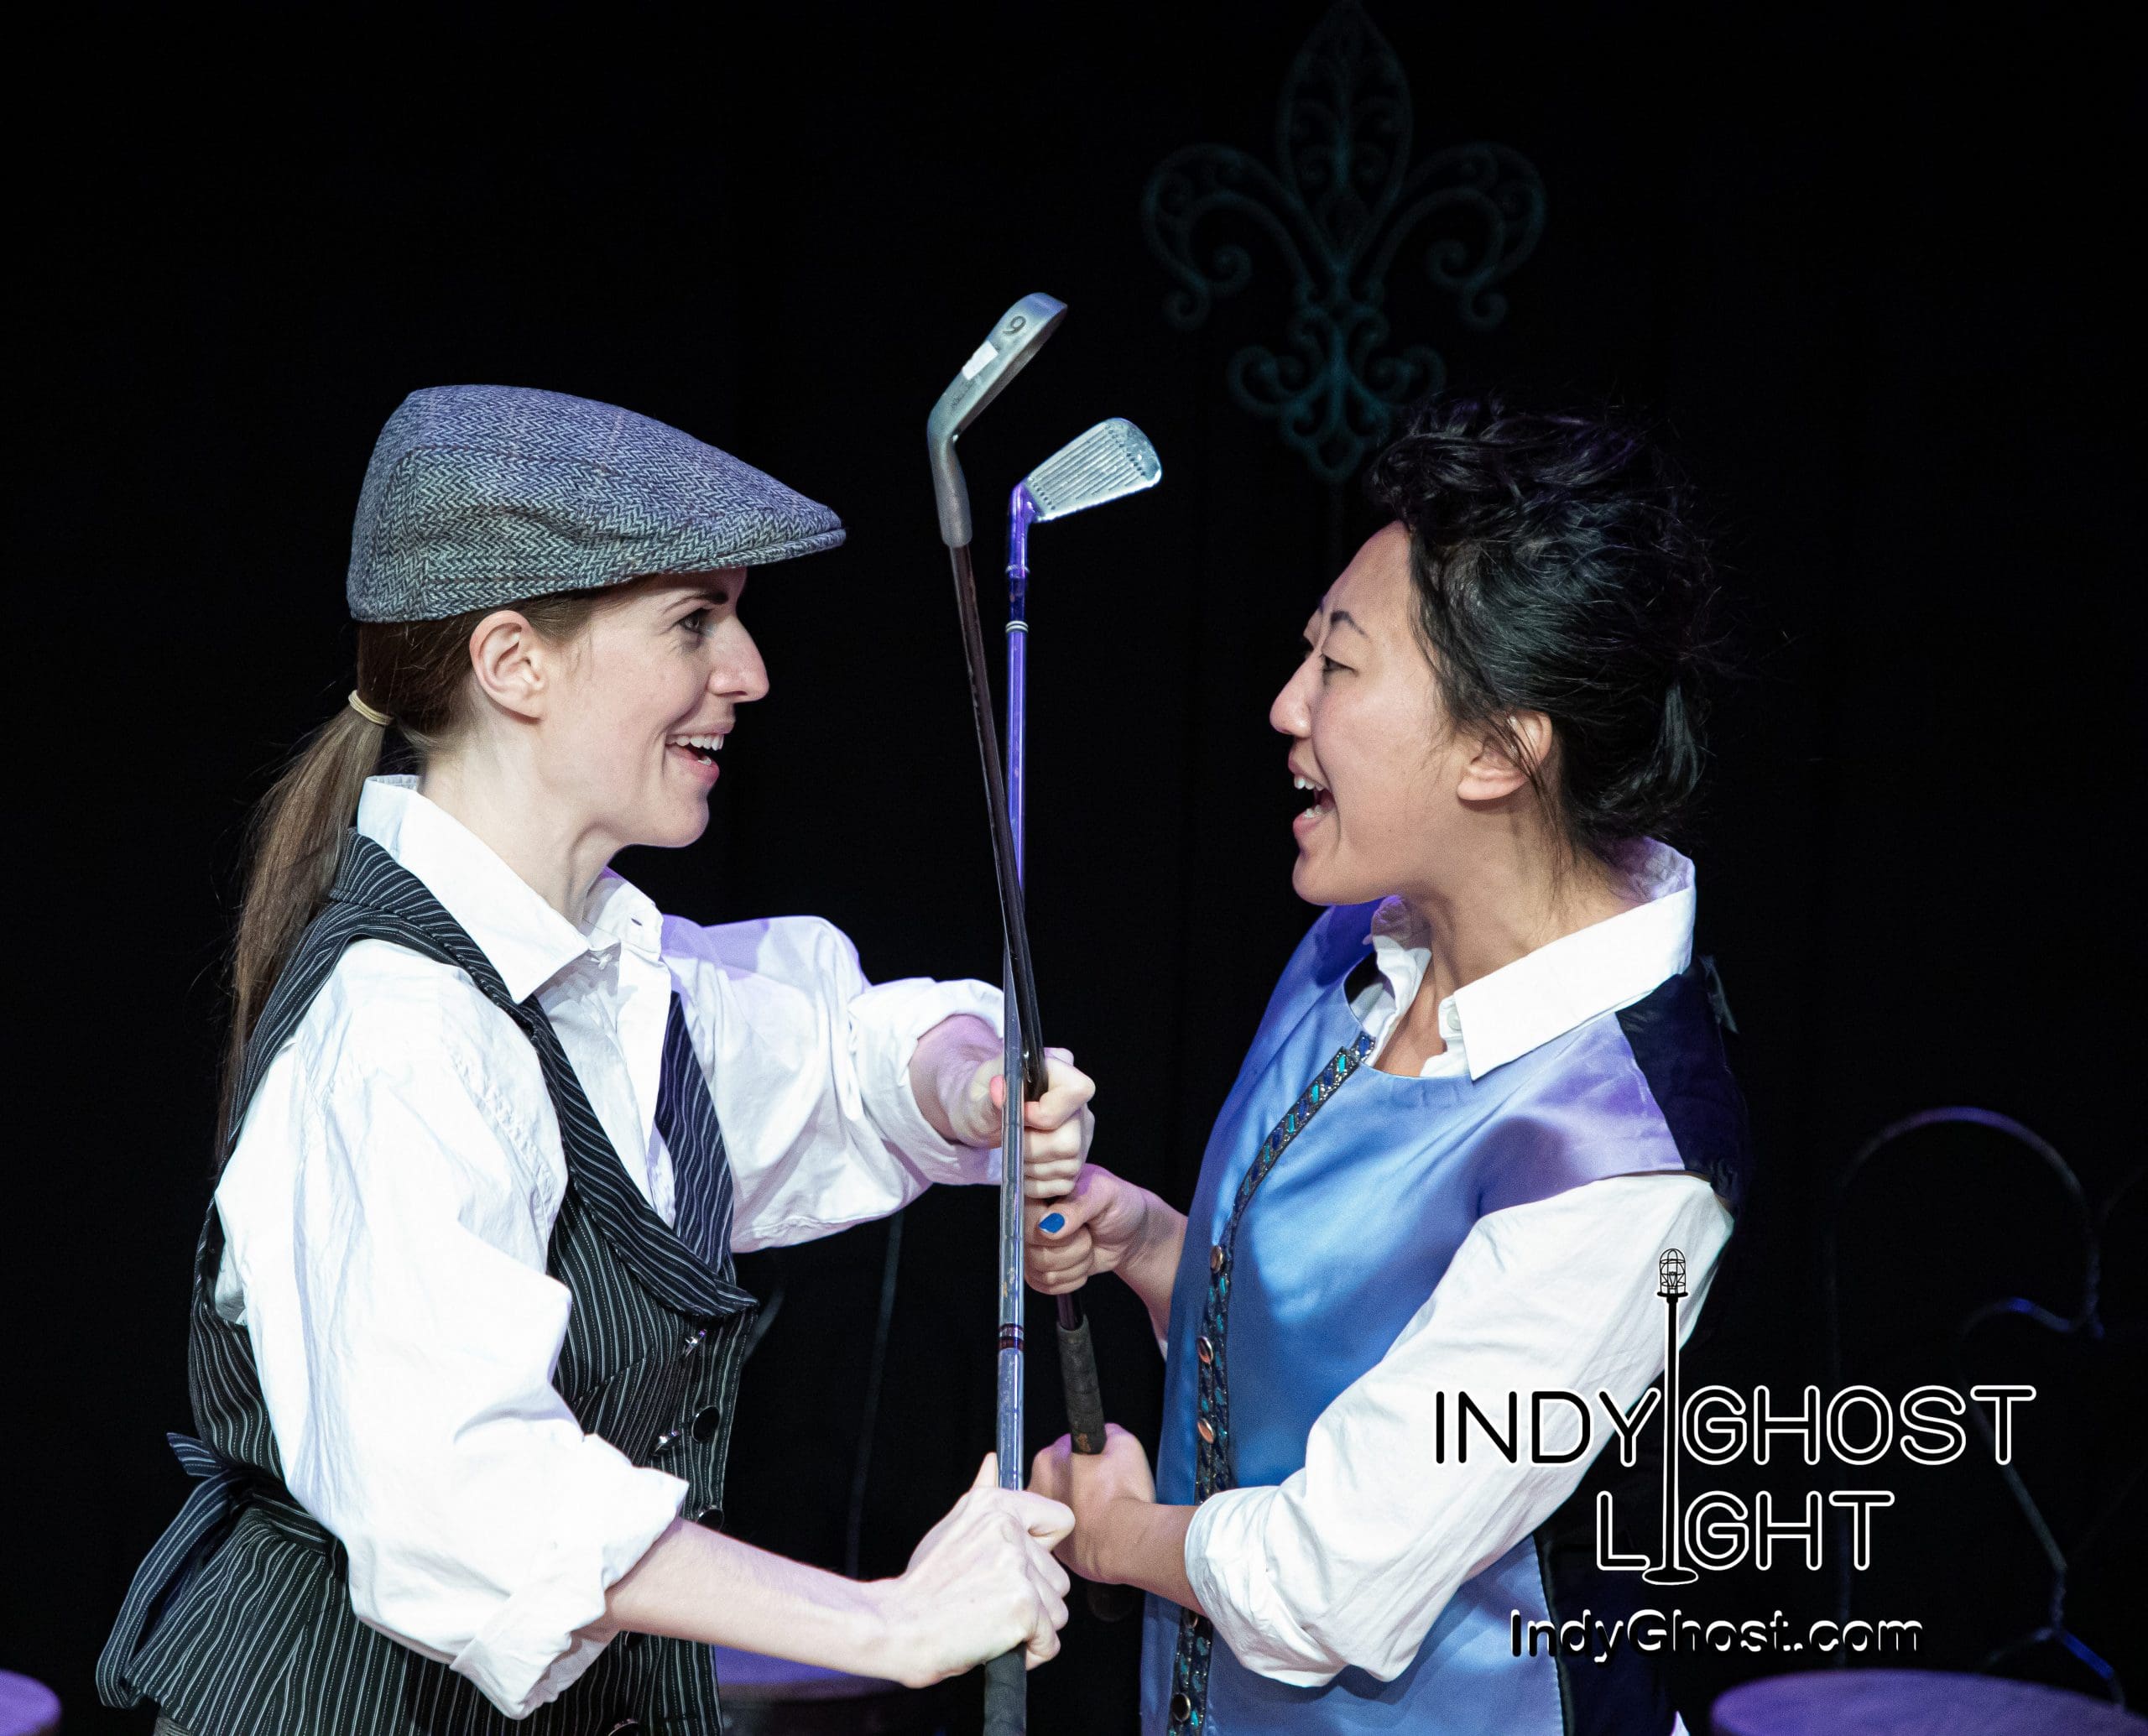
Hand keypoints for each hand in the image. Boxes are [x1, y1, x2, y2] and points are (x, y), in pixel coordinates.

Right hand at [870, 1454, 1073, 1685]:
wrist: (894, 1626)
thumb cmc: (922, 1585)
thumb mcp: (950, 1528)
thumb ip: (981, 1495)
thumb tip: (993, 1462)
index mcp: (996, 1506)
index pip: (1061, 1520)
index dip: (1044, 1551)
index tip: (1018, 1567)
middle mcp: (1010, 1530)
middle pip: (1058, 1577)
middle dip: (1034, 1600)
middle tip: (991, 1605)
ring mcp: (1018, 1568)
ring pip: (1056, 1611)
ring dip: (1031, 1628)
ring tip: (991, 1624)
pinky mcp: (1023, 1606)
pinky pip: (1049, 1642)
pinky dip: (1029, 1654)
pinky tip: (998, 1644)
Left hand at [984, 1050, 1093, 1197]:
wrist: (980, 1120)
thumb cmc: (980, 1101)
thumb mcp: (976, 1097)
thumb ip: (989, 1098)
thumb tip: (999, 1090)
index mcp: (1058, 1074)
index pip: (1078, 1090)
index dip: (1048, 1111)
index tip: (1021, 1115)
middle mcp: (1078, 1105)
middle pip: (1070, 1141)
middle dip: (1032, 1148)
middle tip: (1010, 1139)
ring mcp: (1081, 1134)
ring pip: (1068, 1164)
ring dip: (1031, 1167)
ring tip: (1014, 1152)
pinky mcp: (1076, 1160)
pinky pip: (1063, 1183)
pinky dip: (1036, 1184)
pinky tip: (1022, 1168)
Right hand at [1025, 1163, 1152, 1294]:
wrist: (1128, 1233)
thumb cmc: (1118, 1204)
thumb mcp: (1105, 1194)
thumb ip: (1078, 1205)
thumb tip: (1047, 1227)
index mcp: (1038, 1190)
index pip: (1024, 1216)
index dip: (1053, 1227)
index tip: (1080, 1224)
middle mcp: (1028, 1219)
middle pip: (1032, 1249)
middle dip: (1074, 1247)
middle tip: (1088, 1233)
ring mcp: (1030, 1246)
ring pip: (1042, 1270)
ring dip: (1077, 1263)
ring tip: (1087, 1244)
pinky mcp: (1038, 1270)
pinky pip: (1047, 1285)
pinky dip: (1073, 1278)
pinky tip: (1083, 1261)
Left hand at [1027, 1424, 1155, 1584]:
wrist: (1125, 1540)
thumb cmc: (1121, 1494)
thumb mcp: (1124, 1443)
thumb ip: (1108, 1433)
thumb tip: (1105, 1436)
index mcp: (1048, 1461)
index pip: (1067, 1448)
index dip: (1089, 1454)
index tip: (1103, 1463)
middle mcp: (1037, 1491)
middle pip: (1061, 1478)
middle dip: (1080, 1480)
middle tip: (1107, 1488)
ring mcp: (1044, 1522)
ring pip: (1064, 1506)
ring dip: (1078, 1506)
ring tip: (1105, 1512)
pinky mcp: (1057, 1550)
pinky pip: (1070, 1534)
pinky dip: (1082, 1532)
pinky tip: (1101, 1530)